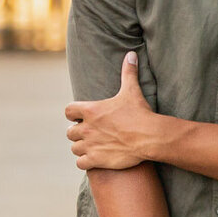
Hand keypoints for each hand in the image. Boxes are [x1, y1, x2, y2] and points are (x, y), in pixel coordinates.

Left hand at [66, 51, 160, 169]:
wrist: (149, 137)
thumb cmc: (140, 113)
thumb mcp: (132, 91)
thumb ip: (128, 72)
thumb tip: (131, 54)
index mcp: (91, 110)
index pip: (68, 111)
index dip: (73, 114)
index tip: (81, 117)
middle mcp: (86, 128)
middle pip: (69, 132)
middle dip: (77, 132)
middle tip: (90, 133)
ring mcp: (90, 145)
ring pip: (74, 148)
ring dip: (81, 147)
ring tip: (92, 146)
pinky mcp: (96, 160)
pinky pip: (80, 162)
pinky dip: (84, 161)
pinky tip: (93, 159)